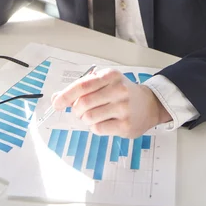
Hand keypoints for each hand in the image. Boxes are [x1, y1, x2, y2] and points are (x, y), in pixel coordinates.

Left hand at [52, 68, 171, 137]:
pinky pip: (98, 129)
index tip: (57, 103)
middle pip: (83, 103)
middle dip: (76, 109)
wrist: (149, 104)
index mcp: (110, 76)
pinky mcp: (125, 125)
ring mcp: (123, 108)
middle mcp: (118, 90)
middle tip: (80, 110)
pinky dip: (94, 127)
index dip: (66, 95)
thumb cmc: (122, 92)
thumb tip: (57, 98)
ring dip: (85, 119)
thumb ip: (81, 88)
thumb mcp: (104, 82)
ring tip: (94, 115)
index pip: (82, 85)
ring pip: (89, 117)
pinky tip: (103, 122)